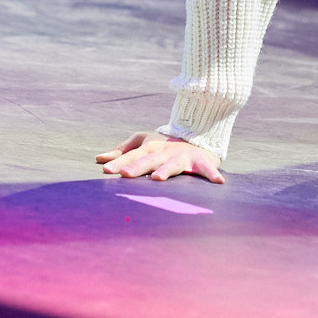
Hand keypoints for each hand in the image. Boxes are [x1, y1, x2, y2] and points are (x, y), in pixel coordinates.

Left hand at [96, 131, 224, 183]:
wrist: (198, 135)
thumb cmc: (164, 145)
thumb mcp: (144, 142)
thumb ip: (122, 151)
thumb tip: (98, 159)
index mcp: (151, 147)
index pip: (132, 154)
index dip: (119, 161)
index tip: (106, 169)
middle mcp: (165, 151)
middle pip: (149, 159)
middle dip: (137, 166)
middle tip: (124, 175)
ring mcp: (183, 156)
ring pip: (173, 164)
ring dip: (166, 170)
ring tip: (157, 178)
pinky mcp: (200, 162)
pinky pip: (207, 170)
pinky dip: (212, 175)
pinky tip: (219, 182)